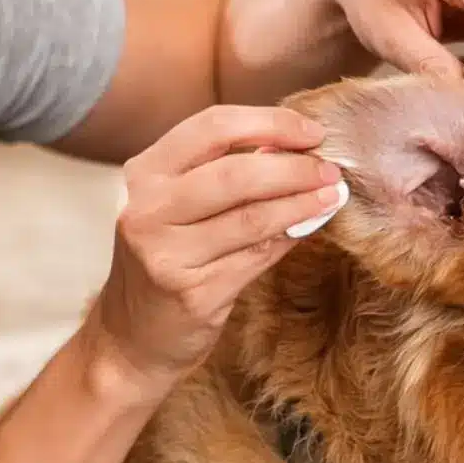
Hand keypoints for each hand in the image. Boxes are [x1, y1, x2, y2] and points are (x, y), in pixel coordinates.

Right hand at [88, 105, 343, 398]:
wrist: (131, 338)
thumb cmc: (165, 262)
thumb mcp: (175, 207)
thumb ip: (221, 175)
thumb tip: (295, 150)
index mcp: (145, 174)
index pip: (213, 127)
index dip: (271, 123)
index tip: (312, 132)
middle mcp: (149, 210)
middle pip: (235, 173)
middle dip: (294, 168)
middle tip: (330, 170)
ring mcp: (166, 255)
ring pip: (251, 218)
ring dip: (301, 204)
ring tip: (332, 196)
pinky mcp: (193, 294)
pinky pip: (256, 258)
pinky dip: (289, 239)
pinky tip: (309, 229)